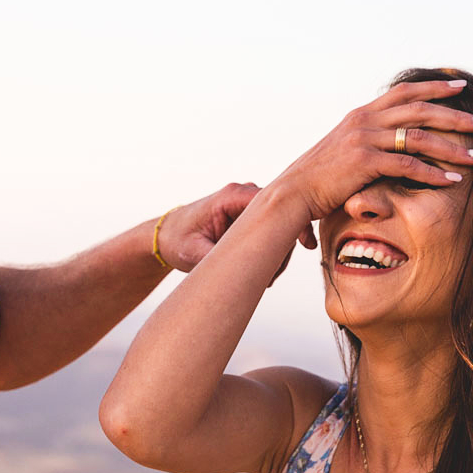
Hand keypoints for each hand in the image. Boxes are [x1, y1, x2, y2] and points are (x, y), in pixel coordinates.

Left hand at [157, 183, 316, 273]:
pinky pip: (274, 227)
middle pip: (283, 212)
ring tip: (265, 278)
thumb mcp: (194, 254)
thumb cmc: (177, 241)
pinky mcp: (250, 214)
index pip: (276, 202)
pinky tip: (265, 269)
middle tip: (274, 275)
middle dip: (286, 243)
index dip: (295, 222)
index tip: (306, 245)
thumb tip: (246, 269)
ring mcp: (248, 203)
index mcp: (231, 196)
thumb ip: (220, 257)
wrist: (166, 236)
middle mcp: (243, 194)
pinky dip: (275, 247)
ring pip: (281, 222)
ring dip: (280, 250)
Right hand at [272, 79, 472, 221]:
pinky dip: (433, 173)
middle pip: (420, 109)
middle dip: (457, 115)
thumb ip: (363, 142)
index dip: (435, 87)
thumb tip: (380, 147)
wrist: (291, 193)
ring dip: (454, 146)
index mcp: (360, 115)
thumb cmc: (316, 179)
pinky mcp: (363, 162)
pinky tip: (452, 180)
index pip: (404, 92)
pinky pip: (407, 165)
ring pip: (419, 136)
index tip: (462, 88)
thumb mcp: (340, 150)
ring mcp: (363, 139)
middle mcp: (363, 121)